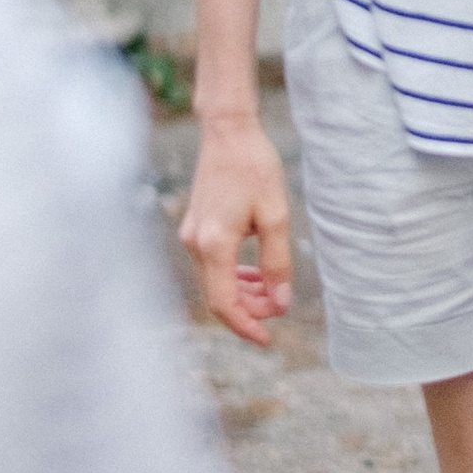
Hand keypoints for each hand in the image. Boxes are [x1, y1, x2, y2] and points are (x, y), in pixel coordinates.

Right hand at [177, 117, 292, 346]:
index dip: (246, 326)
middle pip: (217, 296)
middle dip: (248, 311)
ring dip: (243, 293)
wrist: (228, 133)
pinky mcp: (194, 228)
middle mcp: (195, 244)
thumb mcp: (276, 216)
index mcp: (214, 244)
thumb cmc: (255, 168)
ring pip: (214, 282)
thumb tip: (281, 300)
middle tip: (279, 309)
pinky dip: (233, 275)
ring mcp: (191, 236)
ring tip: (272, 291)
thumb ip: (277, 262)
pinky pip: (212, 265)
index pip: (224, 303)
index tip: (268, 339)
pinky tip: (256, 273)